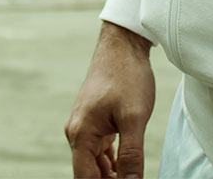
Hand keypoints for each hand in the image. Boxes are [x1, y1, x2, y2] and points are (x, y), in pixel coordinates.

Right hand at [66, 21, 154, 178]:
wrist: (122, 46)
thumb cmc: (127, 76)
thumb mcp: (134, 118)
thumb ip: (132, 155)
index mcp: (81, 134)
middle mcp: (77, 132)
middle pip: (88, 174)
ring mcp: (85, 127)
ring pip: (94, 164)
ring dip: (111, 177)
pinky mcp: (94, 122)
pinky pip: (99, 152)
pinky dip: (112, 164)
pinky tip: (125, 171)